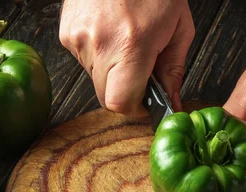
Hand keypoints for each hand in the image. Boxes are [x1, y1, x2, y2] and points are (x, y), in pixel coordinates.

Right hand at [59, 0, 194, 115]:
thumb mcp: (179, 29)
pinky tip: (111, 33)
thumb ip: (173, 71)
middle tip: (141, 69)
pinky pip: (84, 59)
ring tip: (127, 42)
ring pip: (95, 78)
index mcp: (131, 45)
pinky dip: (100, 54)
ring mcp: (78, 37)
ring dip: (112, 71)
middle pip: (105, 96)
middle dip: (125, 91)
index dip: (135, 108)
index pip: (119, 103)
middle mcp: (99, 43)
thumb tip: (171, 104)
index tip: (147, 100)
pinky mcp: (66, 31)